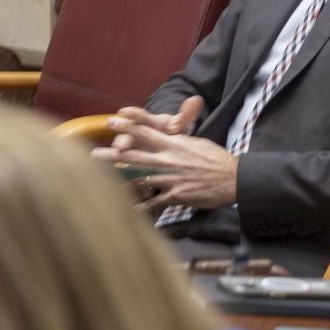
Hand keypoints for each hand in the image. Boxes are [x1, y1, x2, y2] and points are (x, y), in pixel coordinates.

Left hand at [88, 97, 236, 210]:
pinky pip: (154, 202)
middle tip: (94, 154)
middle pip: (136, 156)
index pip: (147, 132)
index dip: (128, 126)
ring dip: (120, 181)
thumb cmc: (216, 159)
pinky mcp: (177, 195)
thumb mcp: (196, 142)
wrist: (235, 179)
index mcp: (174, 144)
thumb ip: (177, 139)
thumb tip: (165, 133)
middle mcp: (170, 160)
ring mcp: (172, 179)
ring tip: (101, 182)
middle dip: (114, 155)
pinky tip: (126, 209)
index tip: (112, 121)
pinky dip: (140, 206)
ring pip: (141, 179)